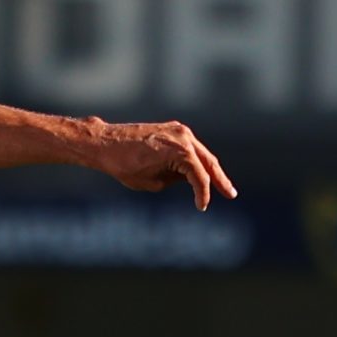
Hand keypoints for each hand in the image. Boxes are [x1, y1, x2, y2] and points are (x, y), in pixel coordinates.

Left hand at [91, 119, 234, 206]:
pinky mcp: (171, 129)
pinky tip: (202, 172)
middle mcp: (183, 137)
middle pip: (209, 162)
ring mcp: (178, 130)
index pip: (200, 177)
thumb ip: (175, 180)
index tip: (201, 207)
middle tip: (231, 194)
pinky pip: (190, 147)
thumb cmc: (125, 165)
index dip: (203, 194)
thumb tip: (185, 177)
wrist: (105, 143)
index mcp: (181, 151)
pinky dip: (196, 160)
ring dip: (210, 169)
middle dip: (220, 180)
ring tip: (222, 185)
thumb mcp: (153, 182)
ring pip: (201, 154)